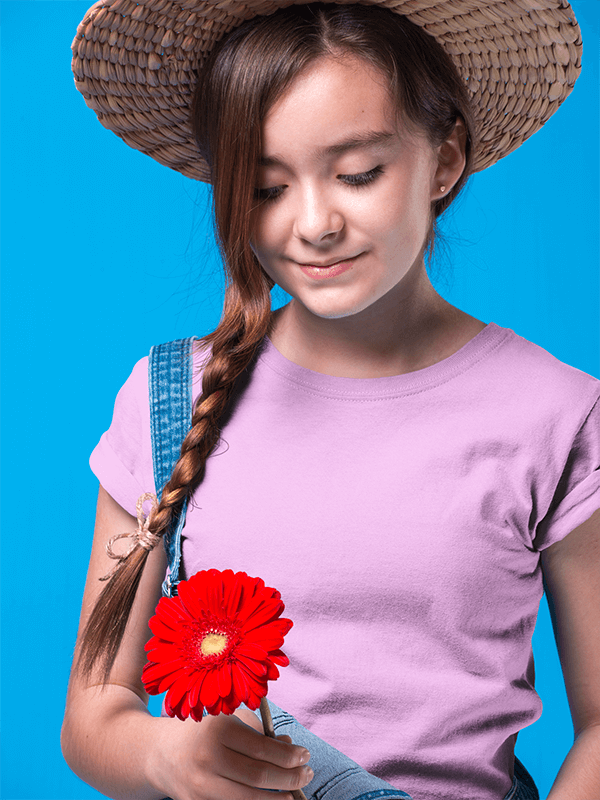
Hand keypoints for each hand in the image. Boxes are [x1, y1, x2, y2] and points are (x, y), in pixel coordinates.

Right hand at [146, 708, 312, 799]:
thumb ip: (260, 733)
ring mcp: (200, 785)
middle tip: (308, 775)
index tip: (305, 756)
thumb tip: (290, 749)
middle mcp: (207, 758)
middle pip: (258, 777)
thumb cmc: (204, 732)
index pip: (263, 749)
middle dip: (289, 779)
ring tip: (293, 794)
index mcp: (218, 730)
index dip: (289, 757)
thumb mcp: (230, 720)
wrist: (160, 753)